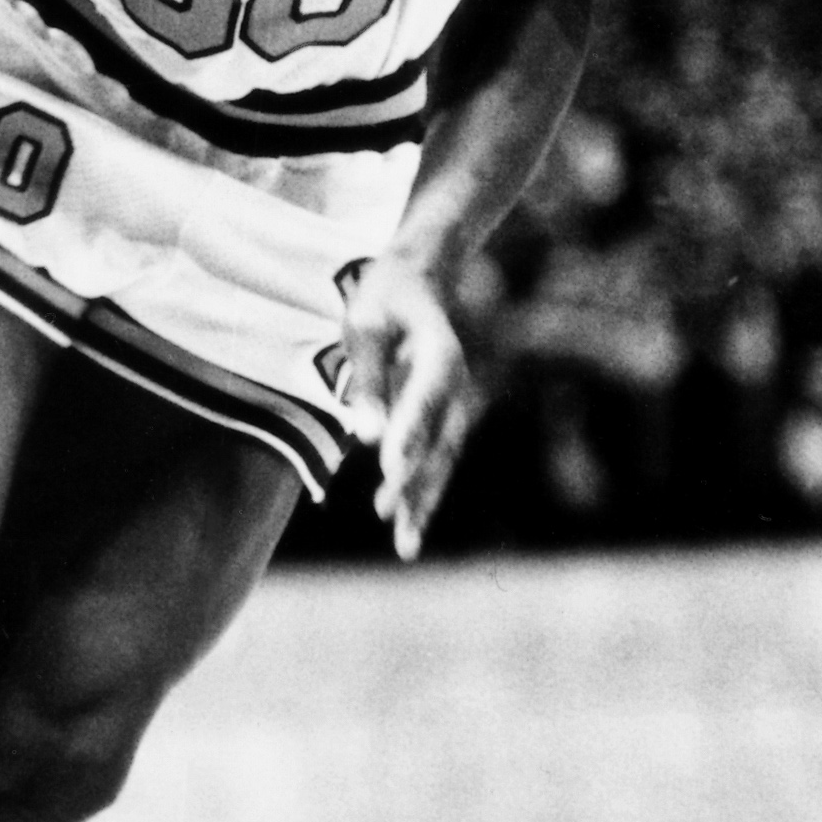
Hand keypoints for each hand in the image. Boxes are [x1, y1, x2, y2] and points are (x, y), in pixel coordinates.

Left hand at [339, 248, 476, 561]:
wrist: (421, 276)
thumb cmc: (386, 297)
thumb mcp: (366, 325)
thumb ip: (367, 379)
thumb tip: (366, 438)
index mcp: (441, 351)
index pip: (427, 398)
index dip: (411, 433)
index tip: (391, 469)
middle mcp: (456, 382)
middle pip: (441, 439)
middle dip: (417, 481)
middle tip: (390, 518)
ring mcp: (454, 401)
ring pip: (443, 458)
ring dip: (423, 498)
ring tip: (404, 545)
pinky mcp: (442, 415)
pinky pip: (437, 458)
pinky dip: (423, 490)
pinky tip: (402, 523)